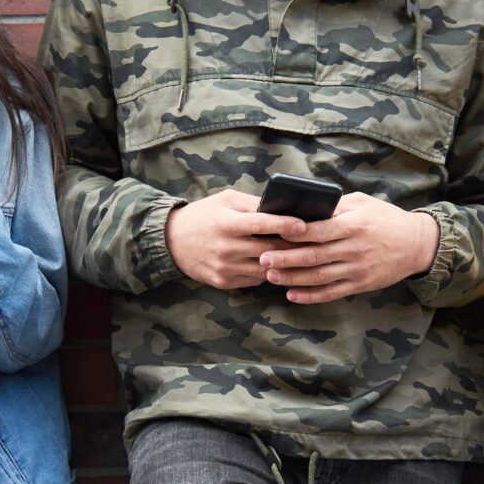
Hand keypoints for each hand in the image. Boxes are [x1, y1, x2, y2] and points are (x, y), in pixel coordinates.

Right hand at [165, 189, 306, 289]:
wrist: (171, 241)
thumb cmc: (203, 215)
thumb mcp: (225, 200)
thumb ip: (253, 204)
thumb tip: (283, 207)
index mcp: (226, 223)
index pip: (261, 224)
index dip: (285, 225)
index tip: (303, 225)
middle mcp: (226, 248)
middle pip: (268, 251)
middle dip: (292, 248)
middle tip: (311, 243)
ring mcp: (225, 268)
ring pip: (265, 270)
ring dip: (283, 264)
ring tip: (299, 255)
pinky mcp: (224, 282)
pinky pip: (254, 281)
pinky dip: (267, 273)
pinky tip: (276, 265)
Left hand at [257, 192, 440, 304]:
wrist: (416, 244)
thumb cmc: (386, 219)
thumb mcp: (364, 203)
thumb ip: (336, 207)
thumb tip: (306, 207)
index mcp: (354, 225)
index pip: (318, 230)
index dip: (294, 234)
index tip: (273, 233)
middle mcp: (355, 249)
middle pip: (314, 256)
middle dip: (285, 258)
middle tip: (262, 258)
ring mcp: (357, 269)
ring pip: (319, 277)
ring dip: (292, 278)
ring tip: (270, 276)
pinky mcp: (360, 284)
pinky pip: (331, 293)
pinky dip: (310, 296)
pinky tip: (292, 295)